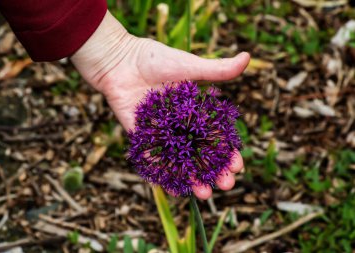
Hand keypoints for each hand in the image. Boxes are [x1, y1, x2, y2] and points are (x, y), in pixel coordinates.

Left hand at [71, 11, 249, 199]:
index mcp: (193, 111)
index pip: (215, 136)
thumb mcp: (189, 66)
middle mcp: (179, 126)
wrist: (119, 61)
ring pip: (180, 161)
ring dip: (193, 178)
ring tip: (206, 193)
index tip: (239, 164)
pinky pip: (154, 161)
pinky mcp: (141, 138)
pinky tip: (176, 190)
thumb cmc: (154, 60)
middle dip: (215, 170)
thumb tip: (248, 57)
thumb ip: (216, 69)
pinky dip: (163, 176)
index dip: (228, 151)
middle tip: (227, 184)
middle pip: (200, 153)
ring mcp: (161, 134)